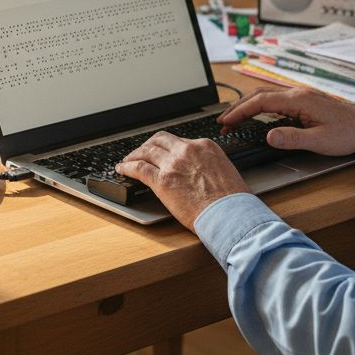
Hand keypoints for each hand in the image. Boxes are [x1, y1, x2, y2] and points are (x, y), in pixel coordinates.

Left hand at [116, 132, 248, 231]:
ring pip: (146, 152)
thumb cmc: (232, 200)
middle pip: (159, 140)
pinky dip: (127, 167)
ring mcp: (173, 164)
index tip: (162, 152)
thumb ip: (208, 165)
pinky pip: (138, 169)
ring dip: (134, 155)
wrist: (230, 214)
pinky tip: (122, 169)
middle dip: (148, 145)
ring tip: (127, 160)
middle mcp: (187, 150)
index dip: (167, 147)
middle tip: (141, 152)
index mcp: (204, 146)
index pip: (179, 141)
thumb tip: (201, 171)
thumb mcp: (225, 170)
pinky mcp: (162, 181)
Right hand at [219, 86, 354, 155]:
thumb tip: (268, 136)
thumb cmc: (347, 133)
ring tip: (234, 117)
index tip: (226, 122)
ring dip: (247, 105)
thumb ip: (292, 138)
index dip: (240, 111)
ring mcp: (300, 95)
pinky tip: (256, 114)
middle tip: (223, 121)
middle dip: (238, 107)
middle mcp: (297, 93)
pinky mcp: (303, 101)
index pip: (260, 101)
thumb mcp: (320, 141)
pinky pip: (275, 99)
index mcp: (298, 100)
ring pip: (266, 95)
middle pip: (259, 95)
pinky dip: (259, 105)